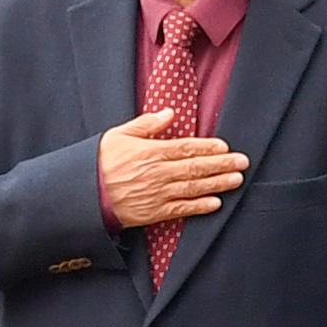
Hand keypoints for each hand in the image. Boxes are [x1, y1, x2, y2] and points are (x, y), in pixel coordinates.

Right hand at [96, 109, 249, 227]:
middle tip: (242, 162)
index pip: (186, 148)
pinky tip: (215, 203)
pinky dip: (199, 206)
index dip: (208, 148)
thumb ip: (146, 125)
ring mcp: (156, 195)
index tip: (225, 147)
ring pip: (193, 188)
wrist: (83, 195)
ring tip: (236, 180)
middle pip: (195, 168)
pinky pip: (181, 210)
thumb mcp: (119, 135)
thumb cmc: (100, 162)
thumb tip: (170, 113)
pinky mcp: (153, 213)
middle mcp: (157, 173)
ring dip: (217, 184)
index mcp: (149, 152)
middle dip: (222, 165)